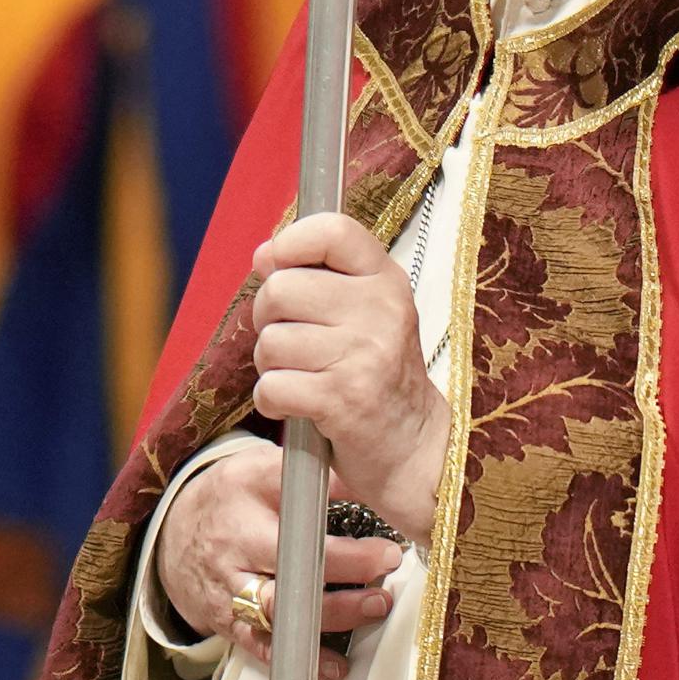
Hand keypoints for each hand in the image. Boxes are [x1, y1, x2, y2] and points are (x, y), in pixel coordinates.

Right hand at [154, 443, 403, 679]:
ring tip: (373, 608)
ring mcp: (231, 596)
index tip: (384, 545)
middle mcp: (235, 558)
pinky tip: (335, 665)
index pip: (296, 527)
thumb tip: (365, 476)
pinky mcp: (231, 625)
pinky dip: (300, 658)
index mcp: (244, 514)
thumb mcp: (259, 469)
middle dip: (344, 578)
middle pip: (290, 576)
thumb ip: (309, 472)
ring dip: (332, 616)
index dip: (342, 542)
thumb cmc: (230, 496)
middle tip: (386, 574)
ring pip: (280, 614)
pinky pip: (265, 648)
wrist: (173, 532)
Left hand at [248, 213, 449, 540]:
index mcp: (387, 280)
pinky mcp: (343, 400)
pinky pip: (272, 386)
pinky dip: (273, 401)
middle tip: (293, 342)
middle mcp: (380, 311)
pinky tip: (299, 405)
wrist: (415, 449)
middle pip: (280, 289)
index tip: (280, 266)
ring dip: (272, 367)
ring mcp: (364, 355)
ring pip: (270, 342)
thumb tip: (264, 255)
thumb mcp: (368, 313)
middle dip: (269, 320)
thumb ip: (321, 277)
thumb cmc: (378, 375)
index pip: (332, 230)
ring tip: (303, 376)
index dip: (290, 243)